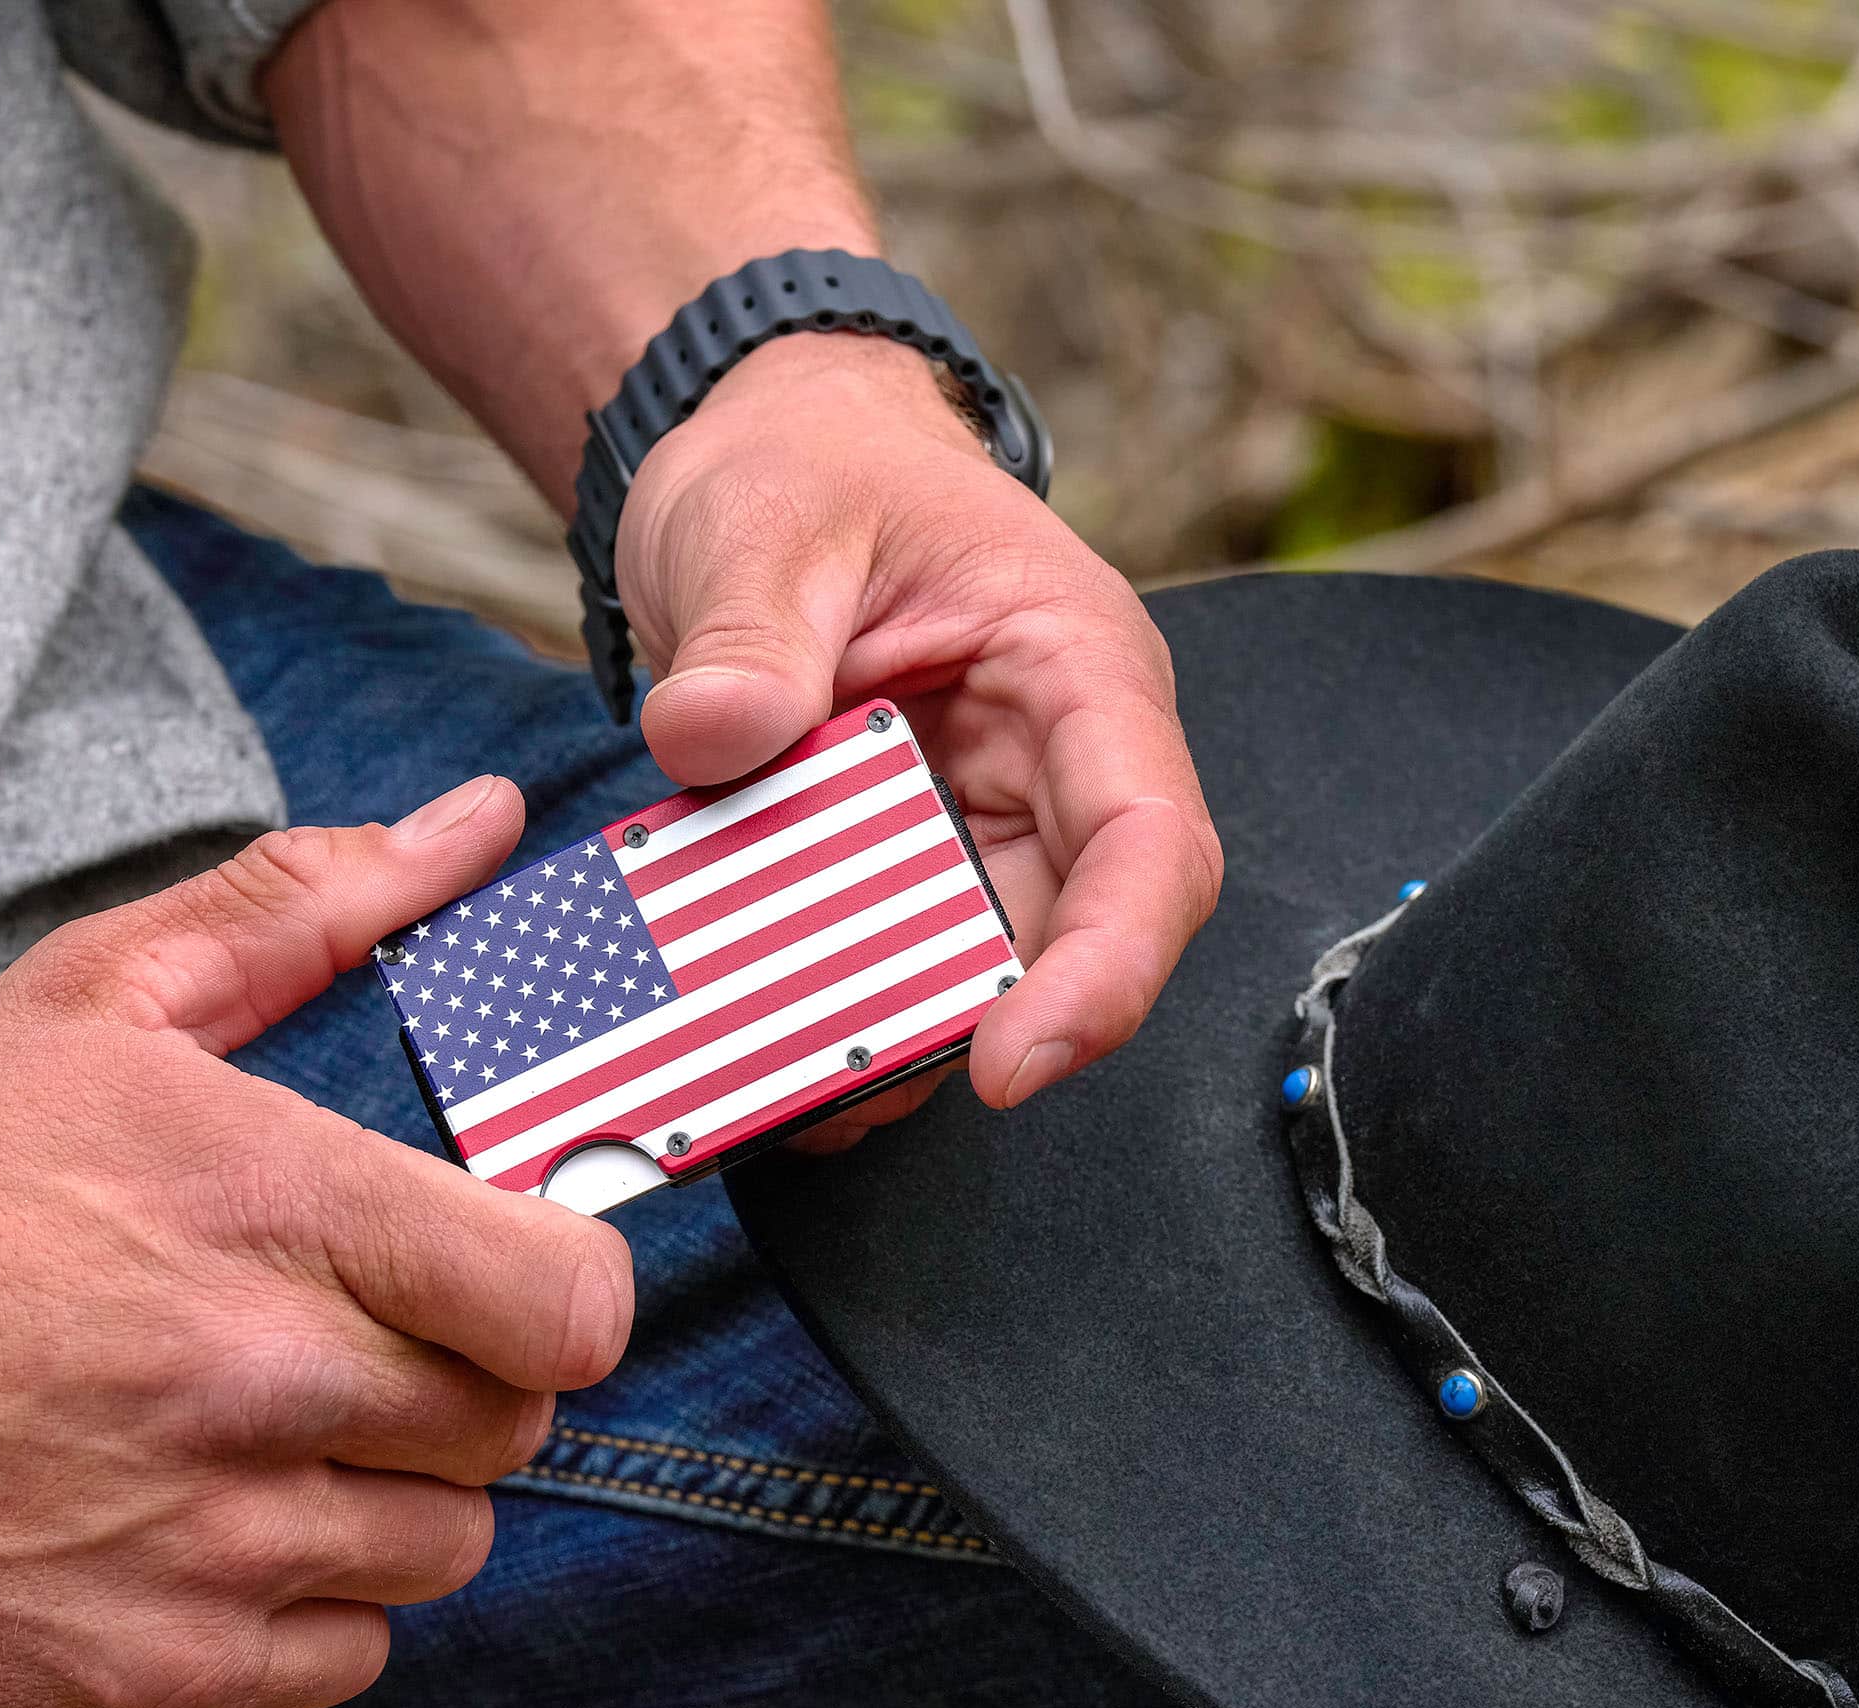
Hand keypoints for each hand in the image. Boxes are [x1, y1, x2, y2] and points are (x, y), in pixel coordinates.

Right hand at [0, 779, 631, 1707]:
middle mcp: (263, 1386)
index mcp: (277, 1211)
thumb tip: (474, 823)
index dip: (562, 1286)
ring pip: (442, 1546)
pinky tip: (208, 1522)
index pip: (570, 1304)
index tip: (505, 1267)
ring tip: (261, 1424)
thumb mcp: (99, 996)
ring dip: (388, 1490)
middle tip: (340, 1331)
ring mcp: (211, 1546)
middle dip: (457, 1374)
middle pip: (511, 1424)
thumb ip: (308, 906)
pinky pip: (348, 1654)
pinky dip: (308, 1603)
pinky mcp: (156, 1670)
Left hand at [615, 335, 1222, 1122]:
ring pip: (968, 976)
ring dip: (882, 1039)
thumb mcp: (761, 523)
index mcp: (1076, 666)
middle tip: (832, 1091)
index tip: (1013, 1066)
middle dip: (961, 1031)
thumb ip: (746, 631)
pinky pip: (882, 966)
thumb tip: (710, 735)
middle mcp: (1055, 766)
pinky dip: (822, 1012)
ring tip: (768, 1084)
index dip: (1107, 971)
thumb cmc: (804, 470)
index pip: (1147, 842)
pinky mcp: (899, 868)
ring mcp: (978, 827)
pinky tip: (739, 1044)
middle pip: (1065, 941)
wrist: (760, 465)